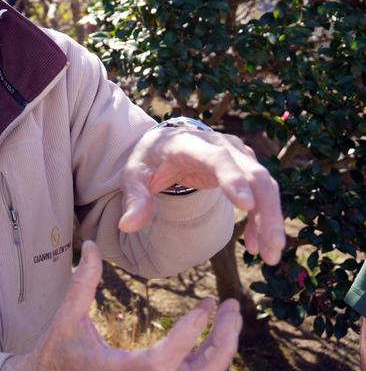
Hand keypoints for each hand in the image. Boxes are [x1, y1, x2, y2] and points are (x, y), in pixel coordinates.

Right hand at [2, 241, 241, 370]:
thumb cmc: (58, 354)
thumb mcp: (67, 318)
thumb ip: (84, 283)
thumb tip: (94, 245)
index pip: (170, 356)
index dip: (193, 330)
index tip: (207, 303)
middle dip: (224, 339)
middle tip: (231, 307)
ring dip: (222, 350)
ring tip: (227, 318)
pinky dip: (209, 363)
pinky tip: (211, 340)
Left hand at [116, 126, 284, 264]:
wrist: (165, 143)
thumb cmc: (149, 160)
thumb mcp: (134, 175)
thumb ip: (134, 198)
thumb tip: (127, 226)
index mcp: (190, 144)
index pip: (217, 159)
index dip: (233, 179)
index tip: (246, 206)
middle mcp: (221, 145)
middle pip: (253, 174)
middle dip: (267, 211)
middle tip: (271, 247)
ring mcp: (237, 154)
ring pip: (265, 185)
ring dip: (271, 220)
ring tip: (269, 256)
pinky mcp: (245, 166)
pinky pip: (262, 194)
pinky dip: (262, 220)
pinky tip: (256, 247)